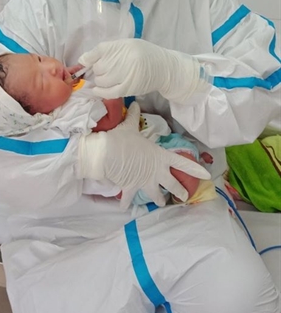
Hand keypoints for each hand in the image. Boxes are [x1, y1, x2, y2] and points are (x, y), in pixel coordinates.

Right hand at [76, 102, 210, 209]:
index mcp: (160, 156)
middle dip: (179, 191)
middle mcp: (156, 171)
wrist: (107, 154)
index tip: (206, 175)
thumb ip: (134, 117)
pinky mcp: (132, 188)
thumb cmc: (123, 140)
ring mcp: (145, 181)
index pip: (181, 162)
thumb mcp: (129, 127)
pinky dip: (126, 203)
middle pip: (172, 183)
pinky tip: (125, 208)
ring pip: (156, 194)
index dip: (195, 168)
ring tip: (161, 203)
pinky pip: (129, 198)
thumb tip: (135, 104)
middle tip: (185, 197)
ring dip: (158, 199)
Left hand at [79, 39, 206, 102]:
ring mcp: (126, 75)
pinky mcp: (128, 88)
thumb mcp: (127, 46)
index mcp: (123, 46)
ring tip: (107, 78)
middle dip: (97, 70)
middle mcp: (124, 59)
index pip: (98, 51)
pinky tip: (97, 89)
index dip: (89, 58)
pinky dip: (100, 91)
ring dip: (99, 80)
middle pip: (98, 67)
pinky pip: (108, 92)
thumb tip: (83, 60)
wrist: (164, 68)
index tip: (85, 62)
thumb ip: (108, 50)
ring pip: (101, 80)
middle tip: (104, 70)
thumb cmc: (144, 54)